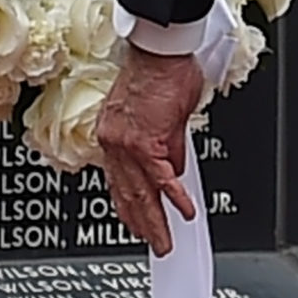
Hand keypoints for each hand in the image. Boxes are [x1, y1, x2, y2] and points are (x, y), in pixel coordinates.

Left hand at [95, 46, 205, 255]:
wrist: (160, 52)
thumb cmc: (159, 74)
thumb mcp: (161, 117)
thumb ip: (165, 146)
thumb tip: (174, 171)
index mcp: (112, 136)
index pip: (118, 181)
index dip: (127, 206)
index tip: (135, 224)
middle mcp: (113, 142)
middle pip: (128, 193)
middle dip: (142, 223)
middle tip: (154, 245)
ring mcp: (127, 143)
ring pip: (141, 192)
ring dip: (155, 221)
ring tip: (165, 242)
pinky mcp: (147, 140)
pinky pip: (162, 177)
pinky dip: (175, 196)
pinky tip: (184, 212)